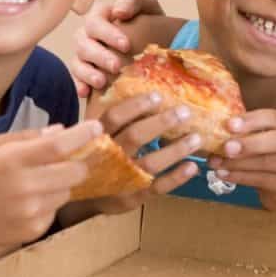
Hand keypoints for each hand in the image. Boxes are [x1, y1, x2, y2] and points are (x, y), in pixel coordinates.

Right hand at [0, 121, 101, 255]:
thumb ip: (25, 137)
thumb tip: (61, 130)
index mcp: (12, 160)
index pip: (60, 146)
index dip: (84, 135)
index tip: (97, 128)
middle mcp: (25, 186)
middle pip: (76, 171)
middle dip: (78, 163)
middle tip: (68, 160)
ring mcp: (31, 211)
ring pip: (68, 191)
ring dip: (61, 184)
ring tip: (35, 184)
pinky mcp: (34, 230)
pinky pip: (56, 210)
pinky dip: (49, 203)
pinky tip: (26, 203)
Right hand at [70, 0, 163, 96]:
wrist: (159, 46)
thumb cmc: (152, 23)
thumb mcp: (148, 7)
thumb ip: (134, 1)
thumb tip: (119, 12)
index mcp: (102, 15)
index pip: (95, 20)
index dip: (107, 33)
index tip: (126, 45)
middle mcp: (89, 33)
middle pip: (83, 41)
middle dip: (99, 55)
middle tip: (116, 66)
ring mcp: (84, 53)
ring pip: (78, 60)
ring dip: (88, 71)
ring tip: (102, 82)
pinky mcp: (84, 71)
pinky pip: (76, 77)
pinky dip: (79, 84)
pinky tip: (86, 92)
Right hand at [87, 91, 204, 213]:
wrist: (78, 197)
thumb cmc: (92, 156)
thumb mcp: (90, 134)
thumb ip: (106, 112)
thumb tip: (127, 79)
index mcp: (97, 136)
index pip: (114, 117)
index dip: (135, 105)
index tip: (158, 95)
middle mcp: (109, 157)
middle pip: (135, 136)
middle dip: (162, 123)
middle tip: (185, 111)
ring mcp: (120, 178)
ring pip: (150, 163)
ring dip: (175, 150)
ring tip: (197, 138)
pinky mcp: (131, 197)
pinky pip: (156, 187)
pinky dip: (176, 177)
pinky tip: (193, 166)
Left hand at [207, 111, 275, 212]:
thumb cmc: (271, 157)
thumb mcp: (264, 139)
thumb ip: (248, 132)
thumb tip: (216, 127)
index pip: (273, 118)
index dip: (251, 120)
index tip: (229, 124)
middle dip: (249, 144)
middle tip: (226, 148)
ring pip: (268, 163)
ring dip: (238, 164)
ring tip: (216, 163)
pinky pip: (263, 180)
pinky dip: (240, 177)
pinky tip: (225, 175)